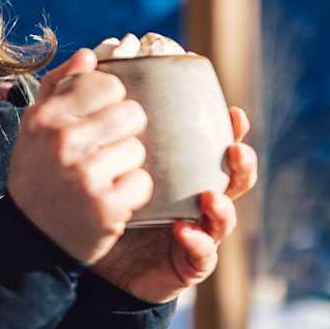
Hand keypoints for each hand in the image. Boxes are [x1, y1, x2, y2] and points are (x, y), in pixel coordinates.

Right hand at [7, 48, 151, 263]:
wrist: (29, 238)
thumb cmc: (38, 175)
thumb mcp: (35, 129)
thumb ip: (59, 86)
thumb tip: (89, 55)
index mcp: (45, 117)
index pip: (106, 84)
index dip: (110, 102)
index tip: (97, 122)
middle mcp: (63, 142)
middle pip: (132, 113)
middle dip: (125, 133)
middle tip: (104, 153)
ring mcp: (85, 175)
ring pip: (139, 149)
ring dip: (128, 166)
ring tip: (104, 179)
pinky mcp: (105, 207)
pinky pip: (143, 183)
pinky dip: (132, 194)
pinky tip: (109, 200)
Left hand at [91, 106, 259, 302]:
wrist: (87, 261)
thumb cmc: (96, 206)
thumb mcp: (98, 165)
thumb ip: (98, 124)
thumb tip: (88, 64)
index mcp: (182, 175)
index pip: (214, 148)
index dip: (231, 131)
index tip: (231, 112)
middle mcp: (196, 202)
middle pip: (233, 180)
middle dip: (241, 164)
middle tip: (234, 150)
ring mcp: (197, 234)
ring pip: (225, 219)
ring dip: (223, 207)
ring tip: (211, 197)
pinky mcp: (187, 265)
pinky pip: (201, 256)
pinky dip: (197, 243)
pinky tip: (184, 231)